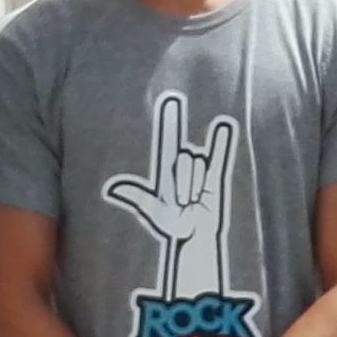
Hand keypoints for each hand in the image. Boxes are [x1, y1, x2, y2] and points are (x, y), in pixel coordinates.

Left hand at [102, 94, 240, 297]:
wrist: (195, 236)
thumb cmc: (172, 225)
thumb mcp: (152, 210)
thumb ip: (136, 196)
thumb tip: (113, 189)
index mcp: (167, 169)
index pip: (168, 141)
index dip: (170, 122)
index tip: (171, 100)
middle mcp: (184, 166)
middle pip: (184, 158)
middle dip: (184, 181)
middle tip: (183, 201)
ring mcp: (201, 170)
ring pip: (199, 165)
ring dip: (196, 186)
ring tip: (194, 202)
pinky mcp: (216, 178)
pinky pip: (219, 157)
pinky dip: (221, 143)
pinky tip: (224, 126)